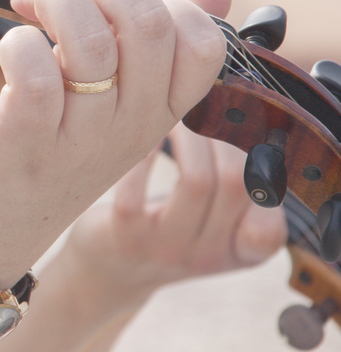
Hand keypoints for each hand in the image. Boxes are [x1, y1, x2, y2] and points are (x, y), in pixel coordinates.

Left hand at [0, 0, 230, 293]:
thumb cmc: (48, 148)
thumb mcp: (114, 102)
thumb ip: (160, 44)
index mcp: (158, 112)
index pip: (204, 41)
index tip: (112, 4)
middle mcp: (129, 127)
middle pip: (151, 25)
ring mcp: (78, 138)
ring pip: (89, 42)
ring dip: (54, 1)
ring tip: (29, 7)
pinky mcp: (23, 141)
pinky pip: (35, 74)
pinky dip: (18, 43)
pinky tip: (10, 48)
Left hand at [63, 124, 286, 300]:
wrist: (111, 271)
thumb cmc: (168, 226)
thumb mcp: (213, 219)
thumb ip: (234, 185)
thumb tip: (241, 118)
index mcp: (239, 254)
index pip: (272, 223)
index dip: (265, 177)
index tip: (242, 142)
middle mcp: (207, 256)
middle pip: (236, 182)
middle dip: (222, 136)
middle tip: (203, 113)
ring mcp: (165, 248)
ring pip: (197, 181)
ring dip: (188, 137)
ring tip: (176, 117)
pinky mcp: (125, 237)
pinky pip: (136, 192)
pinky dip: (143, 156)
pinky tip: (142, 136)